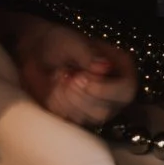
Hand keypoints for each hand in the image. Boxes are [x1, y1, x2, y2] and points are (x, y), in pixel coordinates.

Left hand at [0, 11, 138, 128]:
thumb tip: (105, 68)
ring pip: (90, 119)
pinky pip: (74, 122)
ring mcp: (98, 105)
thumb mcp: (73, 43)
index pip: (126, 89)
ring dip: (69, 101)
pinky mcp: (81, 115)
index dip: (105, 90)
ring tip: (60, 78)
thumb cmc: (59, 43)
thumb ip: (88, 55)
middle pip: (107, 110)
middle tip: (66, 75)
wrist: (37, 53)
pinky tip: (55, 89)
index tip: (81, 78)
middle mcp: (113, 90)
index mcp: (120, 67)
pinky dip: (61, 106)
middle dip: (81, 96)